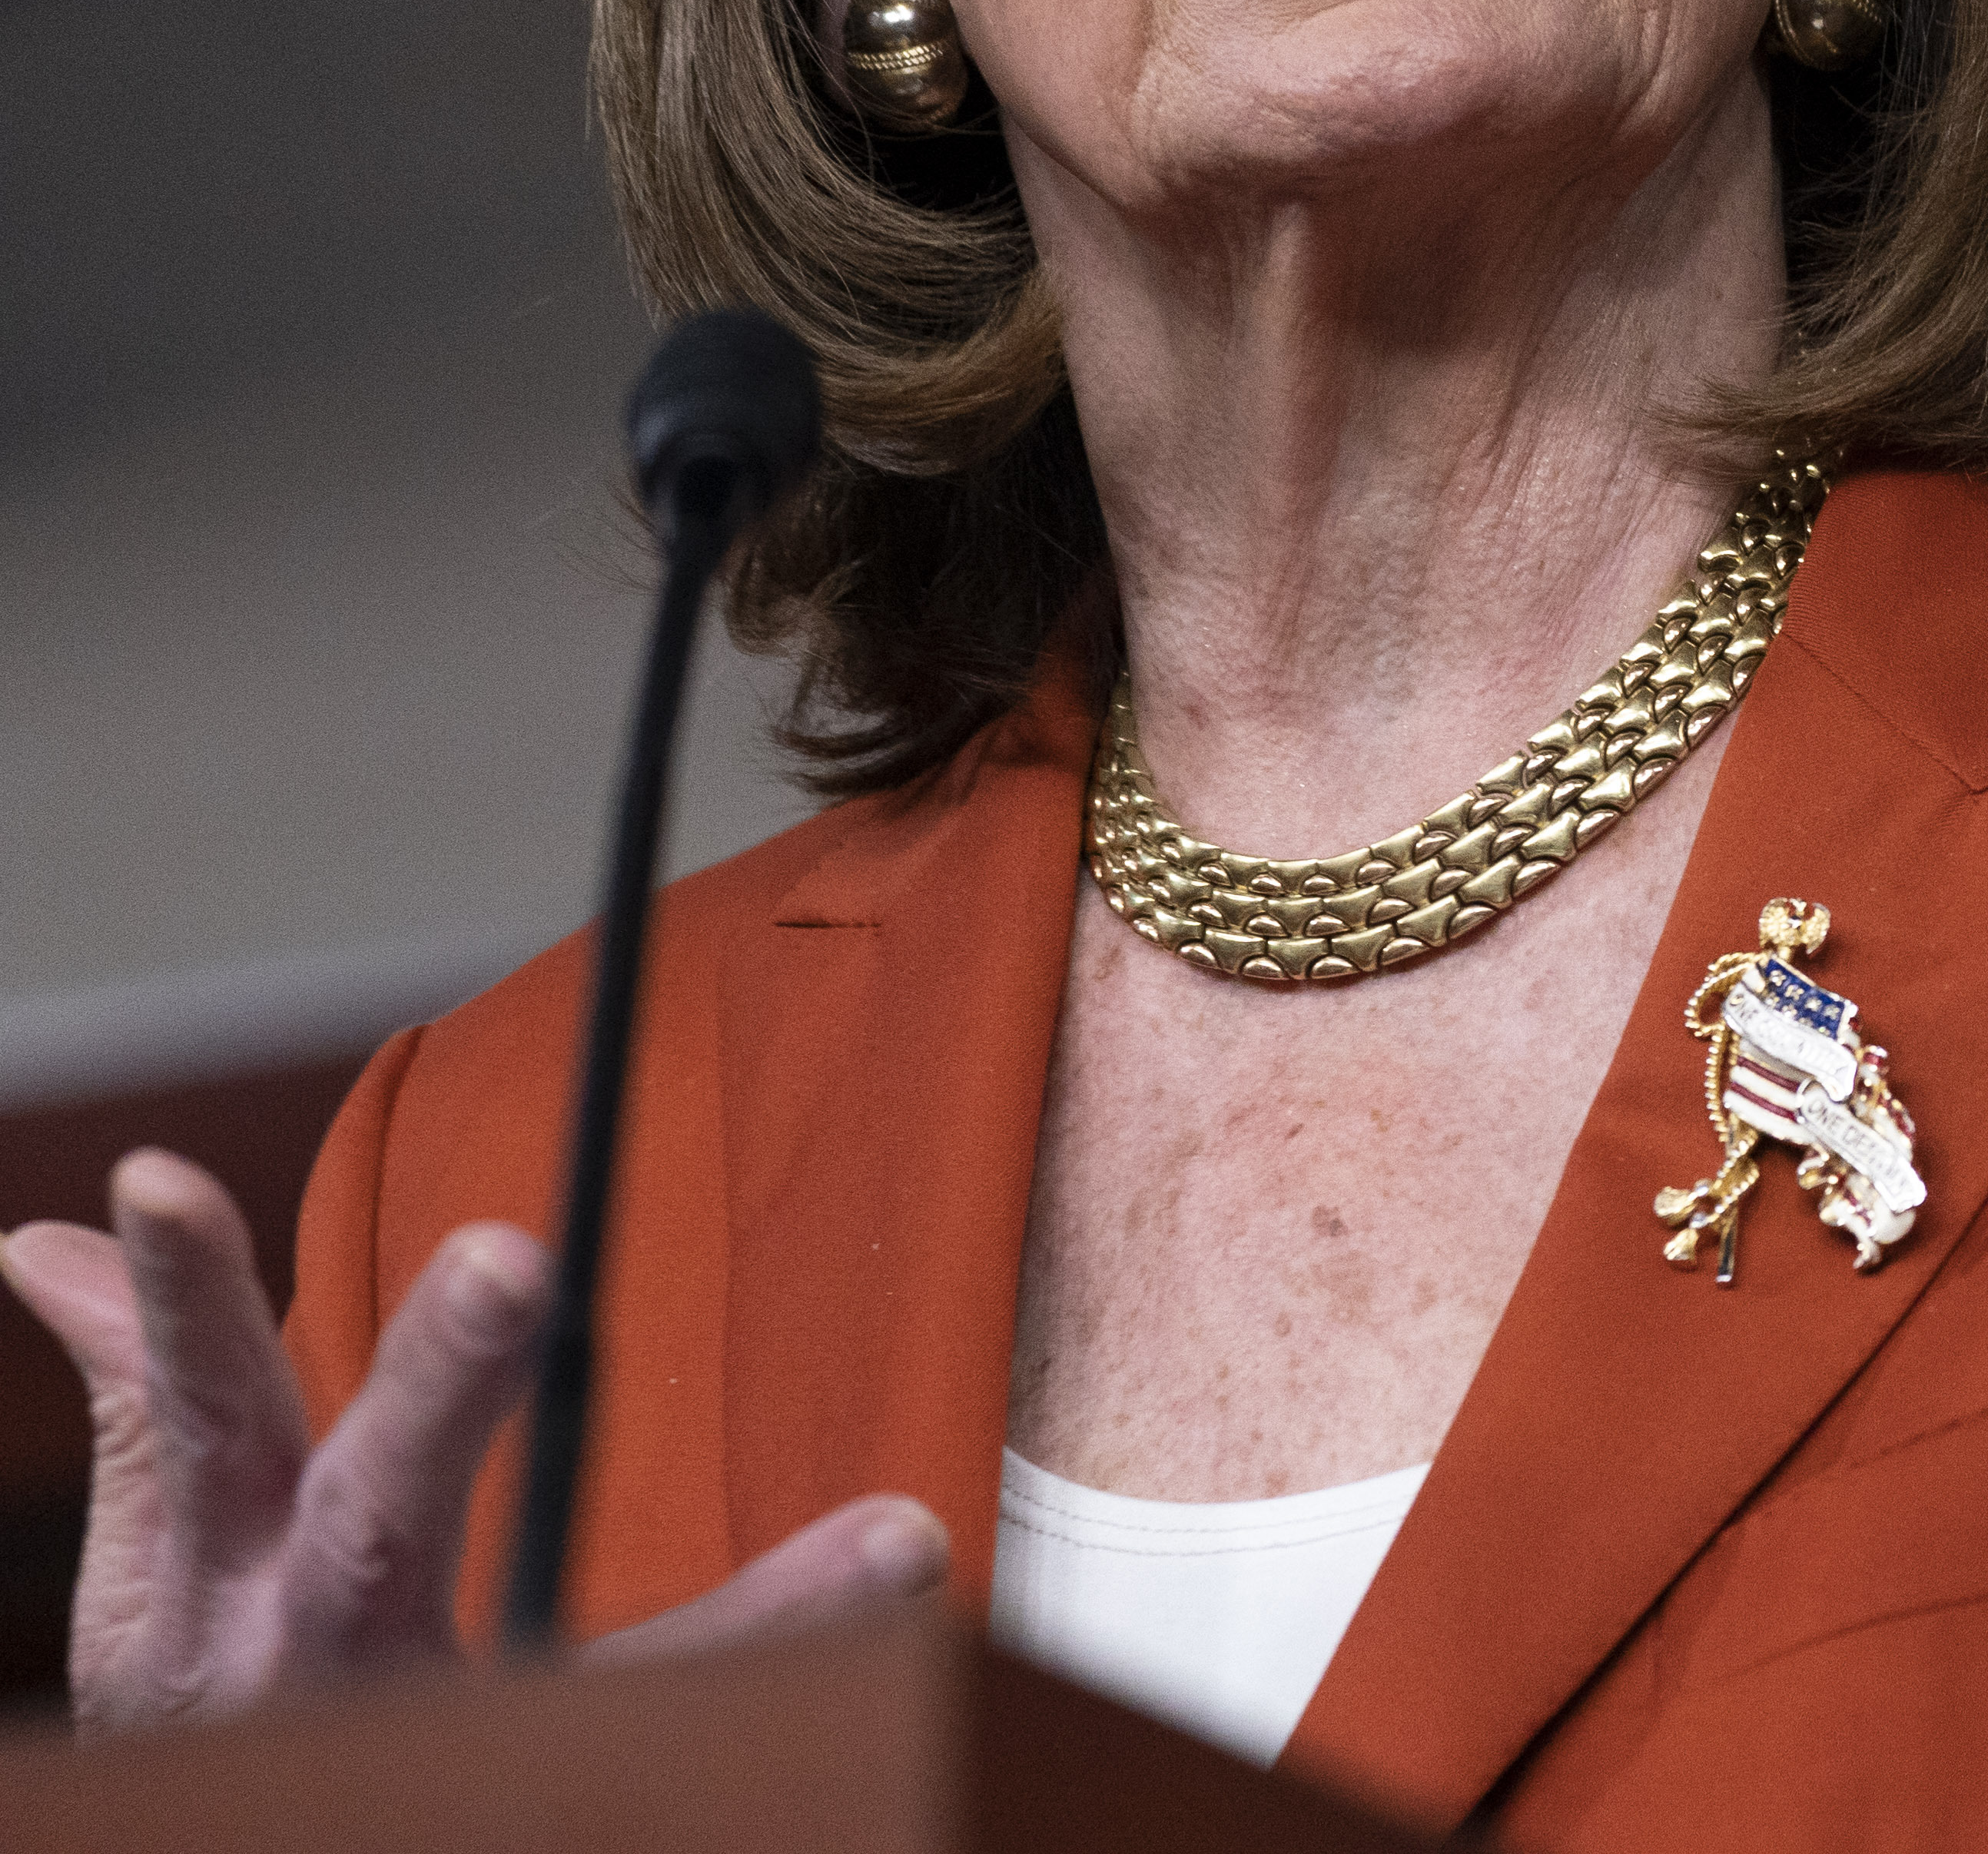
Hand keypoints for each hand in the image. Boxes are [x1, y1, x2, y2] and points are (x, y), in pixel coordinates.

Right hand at [0, 1147, 947, 1737]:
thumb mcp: (164, 1589)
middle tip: (504, 1259)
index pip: (198, 1425)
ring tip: (901, 1539)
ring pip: (585, 1699)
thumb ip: (156, 1418)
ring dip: (754, 1630)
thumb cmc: (227, 1715)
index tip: (148, 1180)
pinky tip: (915, 1598)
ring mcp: (419, 1753)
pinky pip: (681, 1743)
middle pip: (375, 1532)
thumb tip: (54, 1249)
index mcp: (209, 1605)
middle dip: (435, 1396)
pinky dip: (806, 1677)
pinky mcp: (528, 1803)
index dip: (178, 1306)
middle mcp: (306, 1679)